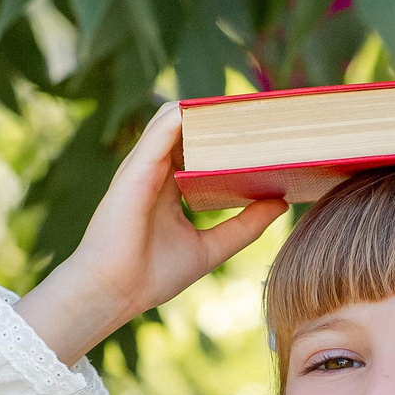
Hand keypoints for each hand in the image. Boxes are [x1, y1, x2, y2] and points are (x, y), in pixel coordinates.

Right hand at [14, 100, 284, 364]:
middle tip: (259, 111)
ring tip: (240, 102)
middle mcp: (155, 171)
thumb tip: (280, 203)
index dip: (226, 138)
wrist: (114, 291)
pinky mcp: (137, 166)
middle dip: (220, 118)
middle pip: (189, 129)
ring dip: (206, 109)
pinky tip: (211, 109)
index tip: (259, 132)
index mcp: (169, 187)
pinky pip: (162, 129)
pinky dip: (186, 116)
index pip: (199, 150)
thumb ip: (245, 226)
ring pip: (175, 120)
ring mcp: (144, 166)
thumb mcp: (211, 248)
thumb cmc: (152, 275)